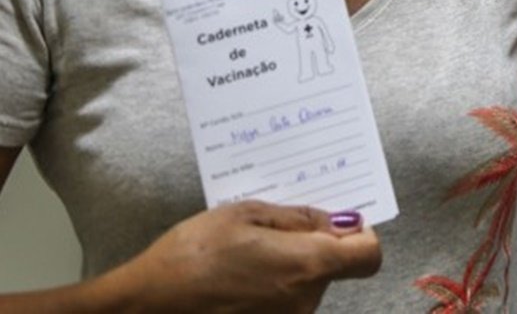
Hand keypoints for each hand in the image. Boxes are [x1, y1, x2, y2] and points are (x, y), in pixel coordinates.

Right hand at [120, 201, 380, 312]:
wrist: (144, 307)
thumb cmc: (193, 253)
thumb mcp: (245, 214)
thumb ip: (300, 217)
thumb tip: (340, 221)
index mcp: (308, 265)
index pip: (368, 256)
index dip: (361, 236)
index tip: (341, 223)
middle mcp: (305, 301)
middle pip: (333, 268)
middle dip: (313, 246)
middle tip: (272, 230)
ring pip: (306, 285)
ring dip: (288, 267)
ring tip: (245, 253)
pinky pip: (284, 302)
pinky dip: (271, 287)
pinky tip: (238, 277)